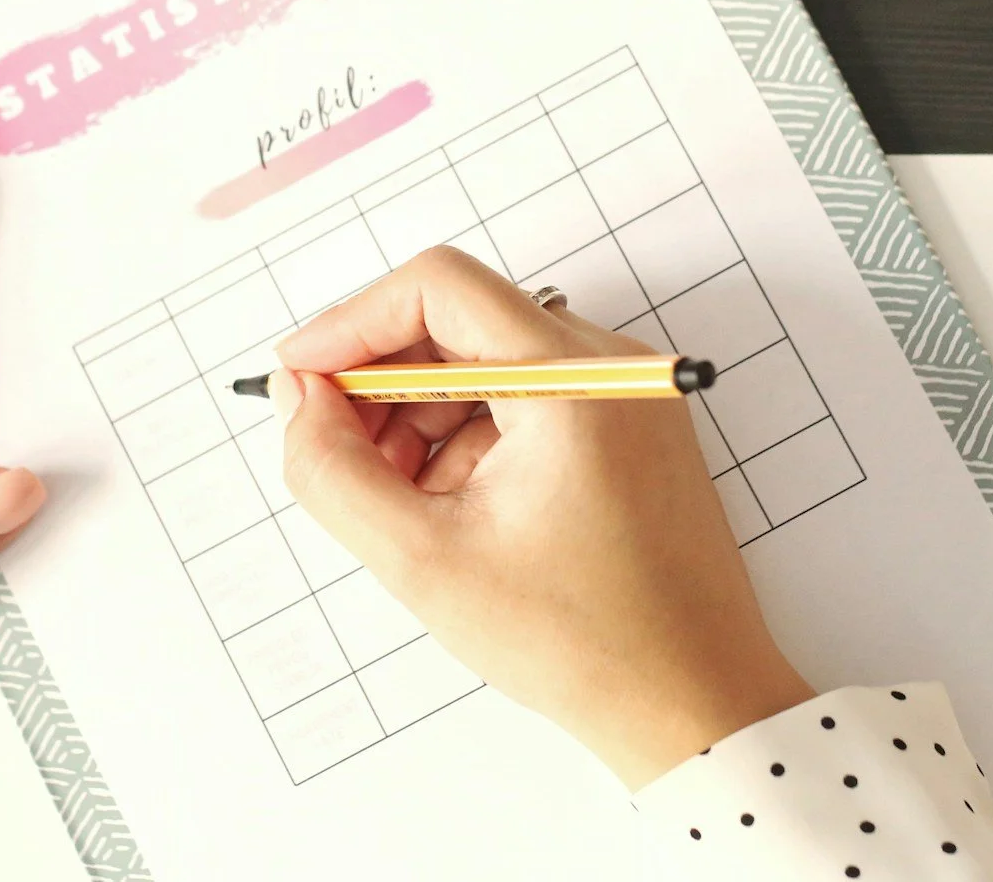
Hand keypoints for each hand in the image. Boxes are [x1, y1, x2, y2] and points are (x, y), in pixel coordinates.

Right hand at [274, 247, 812, 789]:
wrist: (695, 705)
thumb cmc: (583, 640)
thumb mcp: (424, 560)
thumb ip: (334, 469)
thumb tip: (298, 399)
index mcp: (573, 377)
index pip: (437, 287)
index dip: (351, 323)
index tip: (300, 380)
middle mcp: (609, 365)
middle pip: (459, 322)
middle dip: (381, 382)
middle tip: (335, 456)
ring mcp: (623, 396)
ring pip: (485, 365)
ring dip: (420, 418)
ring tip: (397, 505)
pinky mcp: (625, 430)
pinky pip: (523, 402)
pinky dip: (469, 441)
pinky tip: (451, 514)